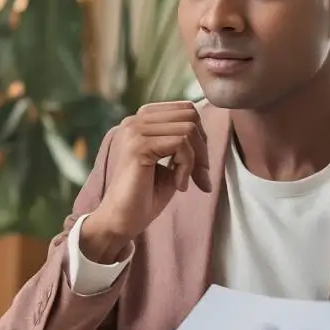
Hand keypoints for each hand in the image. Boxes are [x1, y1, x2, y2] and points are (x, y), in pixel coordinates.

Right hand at [81, 101, 211, 261]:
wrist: (121, 220)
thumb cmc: (145, 195)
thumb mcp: (170, 162)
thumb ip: (184, 143)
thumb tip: (208, 134)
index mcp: (141, 120)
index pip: (186, 109)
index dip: (201, 136)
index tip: (199, 166)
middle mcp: (135, 120)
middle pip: (190, 115)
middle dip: (203, 147)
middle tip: (199, 176)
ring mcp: (135, 131)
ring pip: (188, 129)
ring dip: (196, 159)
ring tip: (185, 182)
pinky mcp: (138, 146)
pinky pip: (181, 144)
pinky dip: (187, 167)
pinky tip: (178, 185)